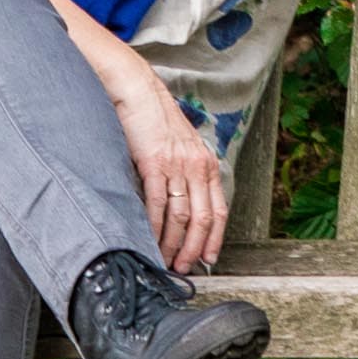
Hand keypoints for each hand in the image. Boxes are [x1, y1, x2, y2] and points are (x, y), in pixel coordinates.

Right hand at [112, 74, 228, 271]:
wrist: (139, 91)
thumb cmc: (156, 120)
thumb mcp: (181, 147)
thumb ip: (186, 173)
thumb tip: (182, 206)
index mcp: (206, 164)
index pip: (218, 210)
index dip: (215, 238)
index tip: (208, 258)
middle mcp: (196, 167)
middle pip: (202, 219)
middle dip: (193, 248)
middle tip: (184, 268)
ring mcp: (176, 166)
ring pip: (180, 216)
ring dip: (172, 243)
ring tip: (165, 260)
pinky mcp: (153, 163)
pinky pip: (157, 203)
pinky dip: (154, 227)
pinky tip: (150, 240)